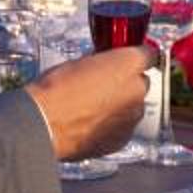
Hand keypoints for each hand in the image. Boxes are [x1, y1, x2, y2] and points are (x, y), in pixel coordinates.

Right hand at [25, 44, 163, 159]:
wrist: (45, 123)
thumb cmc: (56, 89)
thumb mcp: (79, 61)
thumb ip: (102, 62)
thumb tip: (104, 66)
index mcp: (128, 63)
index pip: (148, 54)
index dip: (134, 58)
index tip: (126, 61)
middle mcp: (137, 89)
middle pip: (141, 83)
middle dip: (126, 84)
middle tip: (102, 87)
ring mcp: (132, 117)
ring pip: (133, 108)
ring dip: (120, 107)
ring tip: (92, 109)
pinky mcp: (123, 139)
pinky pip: (123, 128)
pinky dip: (112, 127)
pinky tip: (91, 125)